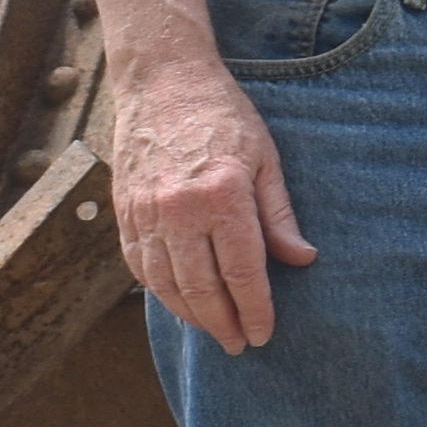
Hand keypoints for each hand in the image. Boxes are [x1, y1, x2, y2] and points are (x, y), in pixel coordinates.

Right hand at [110, 49, 317, 348]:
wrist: (163, 82)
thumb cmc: (224, 116)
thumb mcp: (265, 159)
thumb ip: (279, 214)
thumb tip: (302, 259)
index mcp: (222, 196)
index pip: (241, 273)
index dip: (254, 310)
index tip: (263, 334)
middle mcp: (179, 210)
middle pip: (201, 288)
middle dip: (222, 324)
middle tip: (238, 344)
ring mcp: (145, 213)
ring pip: (166, 285)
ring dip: (190, 316)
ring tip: (212, 331)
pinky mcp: (124, 212)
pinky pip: (140, 266)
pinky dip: (159, 292)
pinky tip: (178, 303)